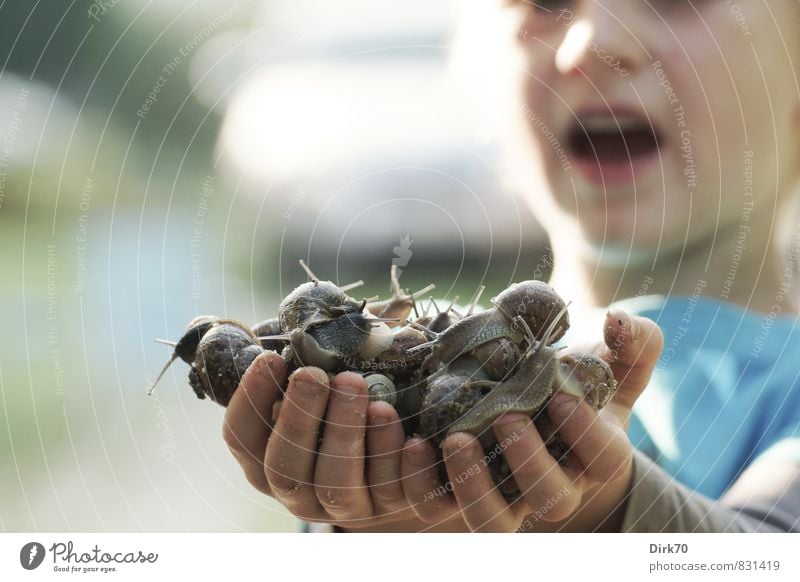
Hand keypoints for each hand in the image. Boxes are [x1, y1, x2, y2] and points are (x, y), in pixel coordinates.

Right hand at [222, 351, 418, 527]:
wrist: (405, 471)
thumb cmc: (353, 413)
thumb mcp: (329, 391)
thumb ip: (320, 361)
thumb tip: (339, 308)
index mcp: (272, 461)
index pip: (243, 439)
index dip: (250, 400)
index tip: (271, 357)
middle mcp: (302, 493)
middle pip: (286, 468)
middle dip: (299, 418)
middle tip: (316, 374)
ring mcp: (346, 507)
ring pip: (337, 485)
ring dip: (348, 436)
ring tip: (367, 394)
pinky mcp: (392, 510)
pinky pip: (393, 495)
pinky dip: (402, 465)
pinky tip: (414, 439)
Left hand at [399, 309, 663, 531]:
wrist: (535, 410)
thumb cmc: (577, 383)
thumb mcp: (608, 361)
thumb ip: (631, 341)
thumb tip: (617, 319)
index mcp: (596, 456)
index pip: (605, 460)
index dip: (586, 433)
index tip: (561, 396)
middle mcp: (555, 486)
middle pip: (551, 499)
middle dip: (529, 461)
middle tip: (507, 416)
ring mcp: (508, 497)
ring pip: (494, 519)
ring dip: (473, 485)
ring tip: (451, 439)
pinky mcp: (462, 494)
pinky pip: (442, 508)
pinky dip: (422, 481)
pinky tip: (412, 443)